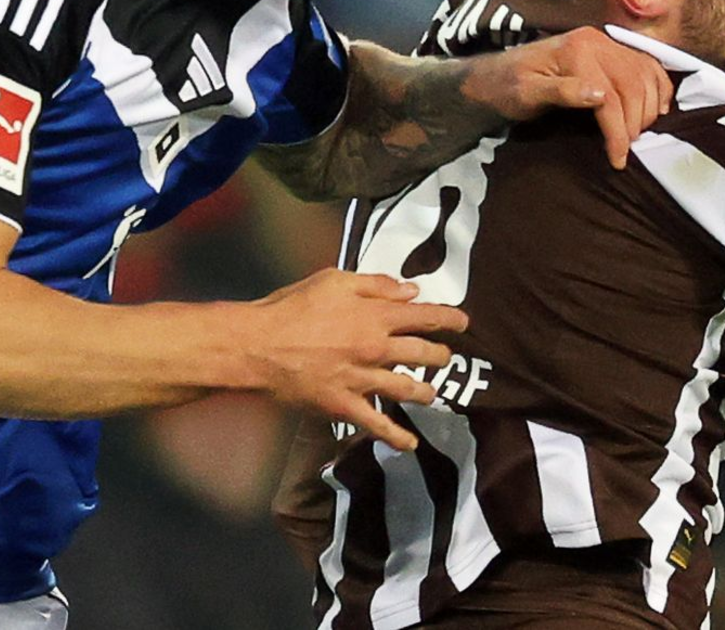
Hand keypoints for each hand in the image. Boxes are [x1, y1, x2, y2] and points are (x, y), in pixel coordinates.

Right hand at [248, 269, 467, 450]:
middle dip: (440, 356)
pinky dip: (397, 437)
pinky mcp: (345, 406)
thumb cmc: (293, 306)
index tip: (464, 322)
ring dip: (426, 392)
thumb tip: (411, 291)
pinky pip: (377, 425)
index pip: (424, 317)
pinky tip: (410, 444)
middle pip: (422, 355)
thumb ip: (375, 285)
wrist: (260, 345)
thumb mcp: (334, 280)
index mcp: (375, 315)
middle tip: (447, 357)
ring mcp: (362, 380)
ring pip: (407, 389)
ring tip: (433, 393)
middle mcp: (375, 348)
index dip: (448, 319)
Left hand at [463, 25, 671, 168]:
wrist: (497, 74)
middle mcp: (596, 41)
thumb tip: (601, 96)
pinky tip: (657, 109)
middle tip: (626, 149)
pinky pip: (646, 65)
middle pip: (633, 84)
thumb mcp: (526, 94)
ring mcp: (605, 43)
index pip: (610, 95)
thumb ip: (562, 92)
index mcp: (576, 50)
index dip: (618, 130)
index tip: (618, 159)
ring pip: (645, 74)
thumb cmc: (508, 88)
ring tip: (636, 135)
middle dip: (635, 122)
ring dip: (649, 107)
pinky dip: (658, 86)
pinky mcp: (610, 50)